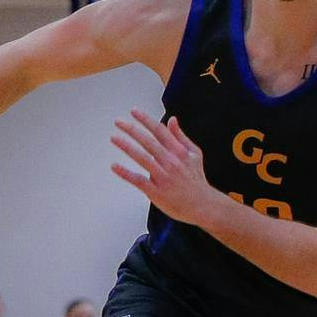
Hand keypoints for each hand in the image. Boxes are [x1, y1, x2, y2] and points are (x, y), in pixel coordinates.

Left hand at [109, 111, 220, 225]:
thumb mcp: (194, 153)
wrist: (202, 204)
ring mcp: (163, 176)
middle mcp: (170, 161)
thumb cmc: (196, 178)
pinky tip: (114, 166)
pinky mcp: (156, 191)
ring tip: (114, 138)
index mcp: (179, 151)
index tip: (134, 111)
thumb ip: (181, 136)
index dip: (145, 120)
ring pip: (142, 158)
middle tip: (118, 122)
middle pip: (148, 141)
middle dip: (132, 129)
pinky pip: (138, 180)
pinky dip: (126, 173)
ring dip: (127, 147)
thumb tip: (172, 119)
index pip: (159, 131)